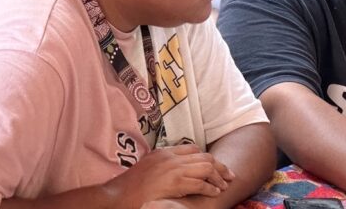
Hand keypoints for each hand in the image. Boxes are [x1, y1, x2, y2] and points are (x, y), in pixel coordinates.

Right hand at [105, 144, 233, 207]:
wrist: (116, 196)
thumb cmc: (129, 187)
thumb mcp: (147, 167)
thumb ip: (162, 165)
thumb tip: (174, 171)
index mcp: (163, 152)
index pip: (192, 148)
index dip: (206, 157)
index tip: (215, 165)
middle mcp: (170, 158)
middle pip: (203, 157)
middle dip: (219, 166)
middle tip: (229, 175)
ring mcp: (173, 169)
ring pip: (205, 168)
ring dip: (218, 177)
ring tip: (224, 185)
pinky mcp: (174, 183)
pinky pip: (200, 183)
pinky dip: (210, 188)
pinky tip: (215, 192)